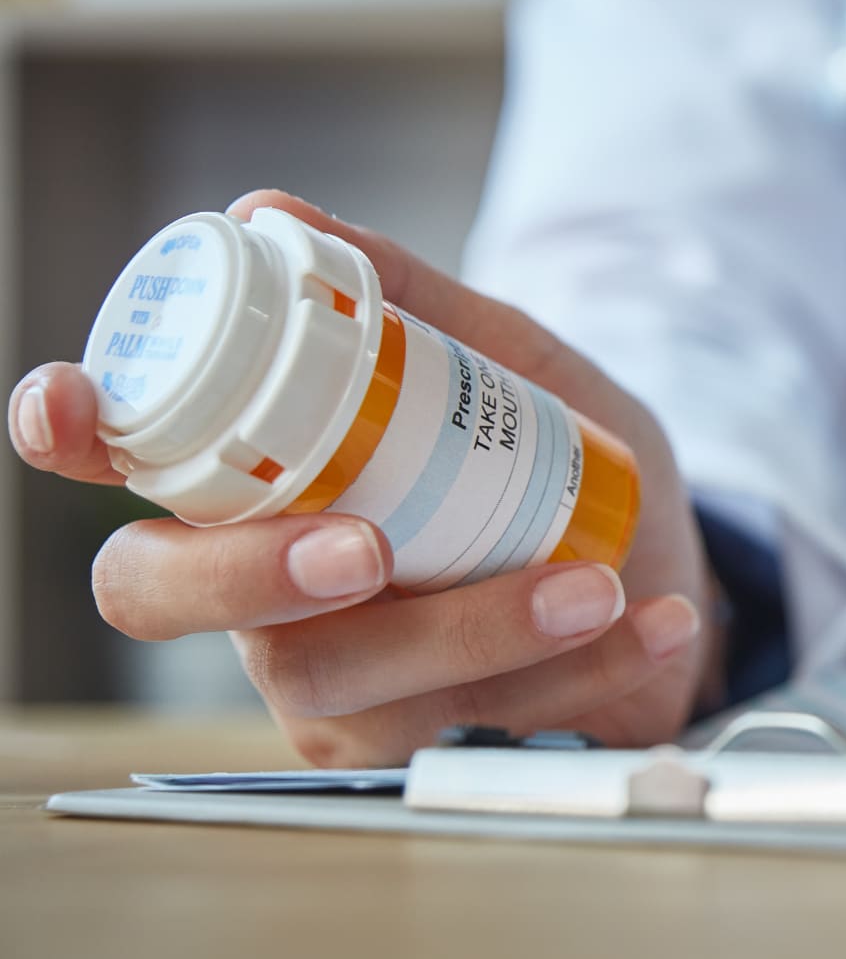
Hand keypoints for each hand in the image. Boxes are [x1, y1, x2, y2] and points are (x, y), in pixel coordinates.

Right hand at [7, 191, 714, 766]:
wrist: (662, 564)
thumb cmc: (559, 463)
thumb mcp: (507, 361)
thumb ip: (408, 300)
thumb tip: (269, 213)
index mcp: (264, 476)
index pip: (132, 455)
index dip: (77, 434)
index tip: (70, 409)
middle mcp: (260, 586)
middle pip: (167, 595)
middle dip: (254, 576)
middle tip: (369, 551)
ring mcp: (328, 679)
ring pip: (342, 678)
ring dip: (479, 630)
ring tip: (594, 581)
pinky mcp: (410, 745)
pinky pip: (471, 722)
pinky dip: (580, 667)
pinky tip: (655, 622)